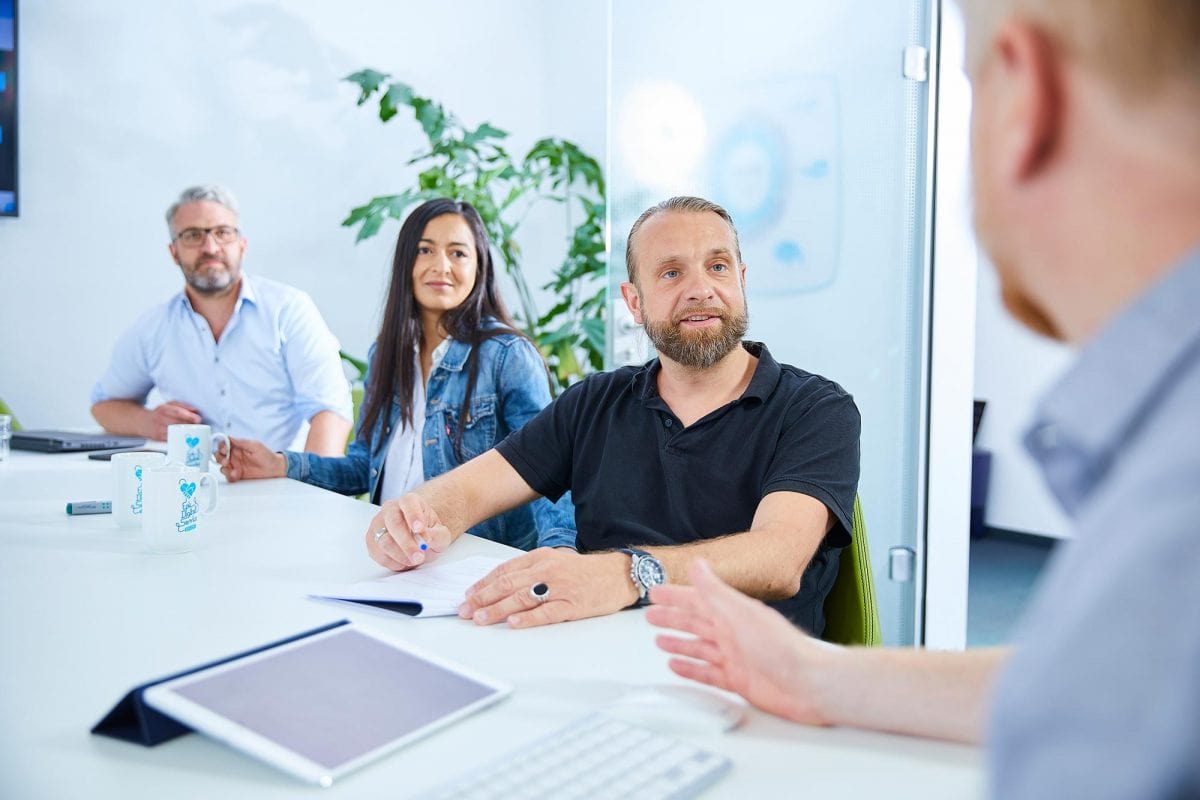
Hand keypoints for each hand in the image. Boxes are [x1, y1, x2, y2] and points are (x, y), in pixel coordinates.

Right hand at [146, 401, 201, 439]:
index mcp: (163, 409)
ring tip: (194, 433)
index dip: (188, 416)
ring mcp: (158, 429)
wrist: (142, 422)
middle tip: (198, 426)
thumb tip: (196, 410)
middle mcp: (159, 419)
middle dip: (189, 425)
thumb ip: (183, 406)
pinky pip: (170, 440)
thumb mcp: (170, 405)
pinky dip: (178, 439)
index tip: (198, 419)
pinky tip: (185, 439)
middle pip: (176, 423)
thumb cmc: (160, 413)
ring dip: (185, 433)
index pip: (176, 412)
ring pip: (174, 433)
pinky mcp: (158, 438)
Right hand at [219, 437, 285, 481]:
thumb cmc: (267, 456)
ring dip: (225, 469)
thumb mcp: (256, 446)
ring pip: (222, 467)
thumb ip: (242, 442)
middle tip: (226, 461)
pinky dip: (230, 476)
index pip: (224, 444)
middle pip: (219, 455)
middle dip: (220, 458)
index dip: (222, 446)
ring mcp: (235, 466)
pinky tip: (235, 476)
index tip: (225, 450)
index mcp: (238, 447)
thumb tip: (230, 438)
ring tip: (234, 471)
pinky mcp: (237, 475)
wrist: (275, 470)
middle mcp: (235, 456)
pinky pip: (228, 476)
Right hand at [366, 494, 453, 571]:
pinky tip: (404, 562)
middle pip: (394, 523)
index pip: (408, 502)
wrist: (418, 538)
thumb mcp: (441, 534)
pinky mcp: (371, 541)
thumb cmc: (428, 533)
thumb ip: (438, 535)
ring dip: (401, 556)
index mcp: (409, 501)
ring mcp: (377, 524)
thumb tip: (428, 538)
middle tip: (419, 556)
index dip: (413, 515)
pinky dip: (393, 562)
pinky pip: (378, 554)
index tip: (420, 529)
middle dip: (407, 543)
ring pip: (384, 542)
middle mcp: (390, 509)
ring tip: (415, 560)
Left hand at [458, 549, 637, 627]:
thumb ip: (530, 571)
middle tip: (466, 610)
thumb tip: (500, 585)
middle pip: (508, 584)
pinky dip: (529, 618)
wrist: (618, 574)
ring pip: (522, 598)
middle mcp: (548, 570)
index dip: (483, 584)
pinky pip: (547, 612)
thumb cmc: (584, 572)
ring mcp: (560, 588)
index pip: (505, 571)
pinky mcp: (573, 605)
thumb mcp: (555, 562)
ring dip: (498, 609)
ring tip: (480, 618)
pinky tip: (514, 623)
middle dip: (483, 598)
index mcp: (541, 558)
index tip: (468, 595)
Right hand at [646, 559, 839, 725]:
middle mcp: (733, 633)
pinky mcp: (738, 681)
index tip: (655, 592)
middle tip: (651, 616)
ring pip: (699, 647)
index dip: (675, 596)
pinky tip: (678, 667)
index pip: (697, 600)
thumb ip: (715, 590)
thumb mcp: (741, 612)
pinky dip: (691, 669)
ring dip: (679, 643)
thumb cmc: (781, 647)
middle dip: (673, 619)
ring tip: (660, 641)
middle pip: (695, 623)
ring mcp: (735, 657)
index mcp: (732, 613)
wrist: (807, 684)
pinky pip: (707, 673)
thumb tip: (697, 564)